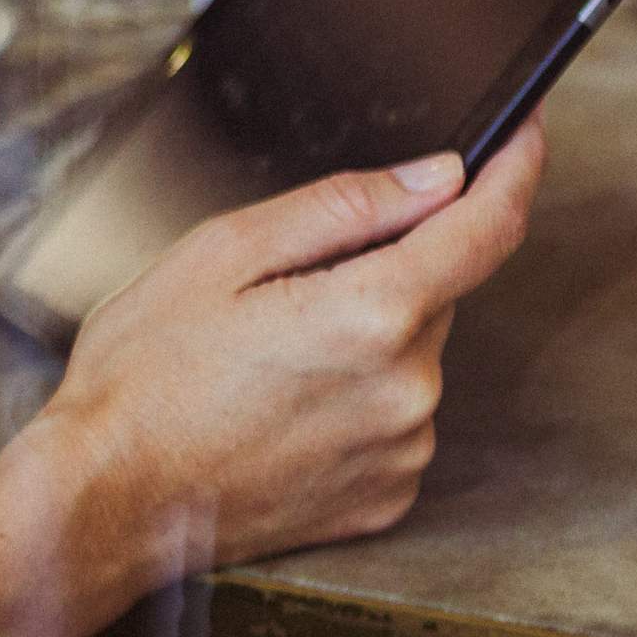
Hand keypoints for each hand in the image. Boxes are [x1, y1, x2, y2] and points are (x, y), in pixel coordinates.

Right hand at [51, 118, 546, 575]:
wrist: (109, 499)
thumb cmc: (144, 376)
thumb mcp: (222, 253)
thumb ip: (341, 208)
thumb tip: (433, 179)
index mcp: (371, 315)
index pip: (486, 229)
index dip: (515, 170)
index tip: (526, 137)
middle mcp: (407, 389)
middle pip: (434, 290)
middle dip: (381, 268)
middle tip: (282, 286)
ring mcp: (402, 450)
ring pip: (412, 354)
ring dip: (366, 336)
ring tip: (266, 357)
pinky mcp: (388, 497)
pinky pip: (396, 417)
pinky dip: (359, 397)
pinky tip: (284, 405)